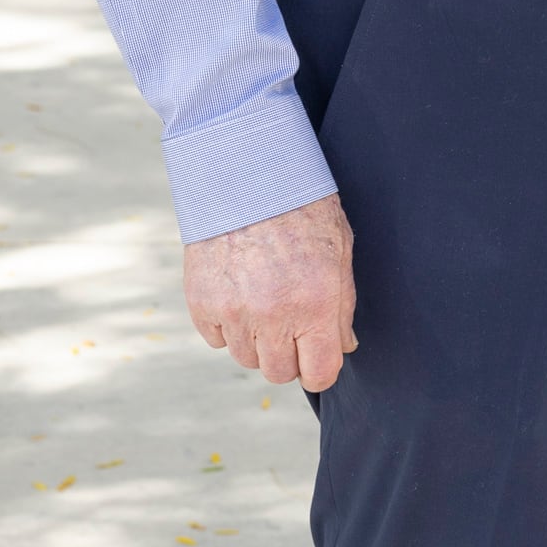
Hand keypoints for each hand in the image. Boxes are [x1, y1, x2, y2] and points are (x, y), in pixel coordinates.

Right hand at [183, 193, 358, 391]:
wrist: (246, 174)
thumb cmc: (302, 207)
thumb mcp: (339, 250)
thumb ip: (342, 306)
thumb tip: (344, 346)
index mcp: (315, 303)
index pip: (319, 372)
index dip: (321, 368)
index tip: (318, 357)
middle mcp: (273, 315)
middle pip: (279, 373)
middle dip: (289, 354)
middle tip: (291, 323)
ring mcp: (234, 312)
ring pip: (246, 359)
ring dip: (257, 340)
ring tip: (264, 300)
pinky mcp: (202, 303)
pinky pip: (216, 339)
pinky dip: (228, 325)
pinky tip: (239, 292)